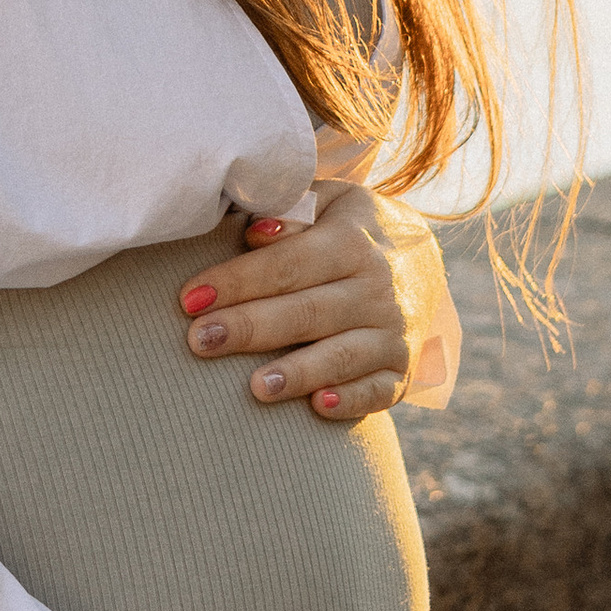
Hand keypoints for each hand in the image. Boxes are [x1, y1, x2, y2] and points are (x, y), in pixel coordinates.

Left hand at [177, 180, 443, 423]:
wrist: (421, 263)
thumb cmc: (346, 229)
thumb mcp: (325, 203)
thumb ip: (288, 211)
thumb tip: (253, 232)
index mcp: (351, 241)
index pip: (287, 264)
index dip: (237, 281)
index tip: (189, 298)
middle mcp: (377, 289)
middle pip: (308, 311)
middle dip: (250, 327)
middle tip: (199, 341)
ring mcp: (393, 333)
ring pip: (342, 355)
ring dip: (300, 372)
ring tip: (255, 387)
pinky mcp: (400, 371)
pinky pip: (378, 391)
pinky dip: (351, 400)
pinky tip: (318, 407)